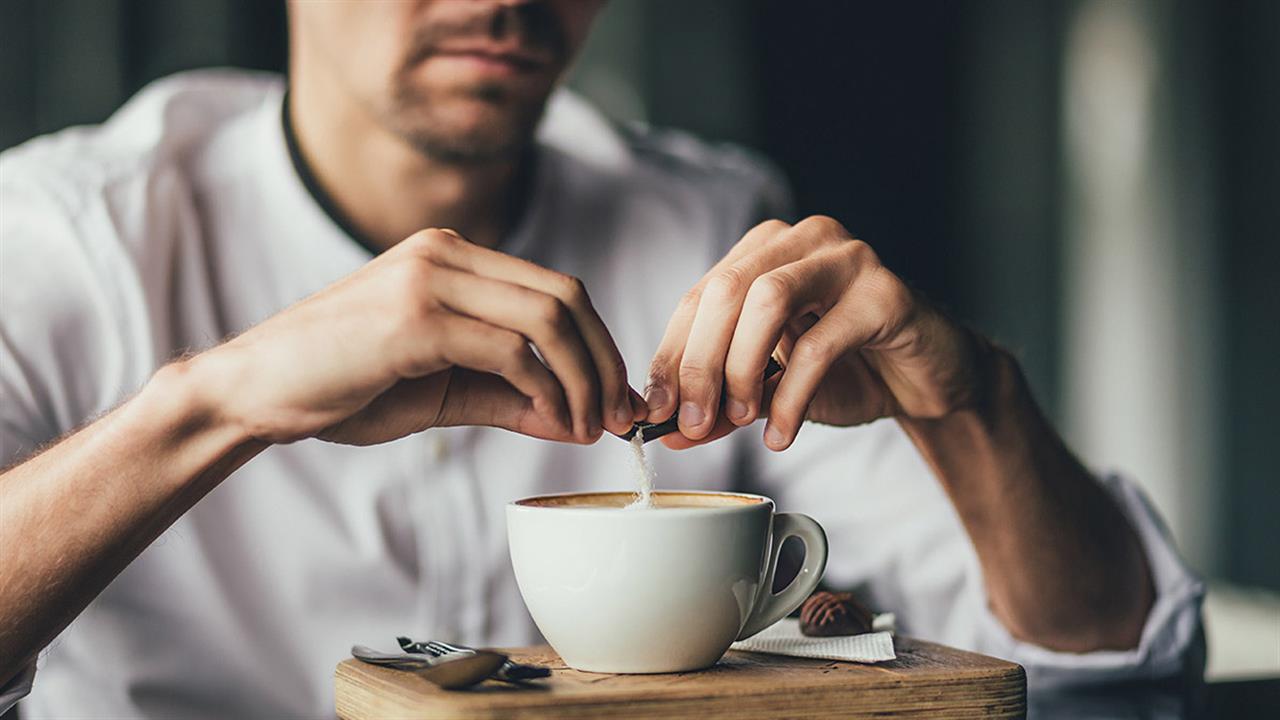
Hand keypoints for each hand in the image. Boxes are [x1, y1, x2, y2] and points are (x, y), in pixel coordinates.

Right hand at [197, 228, 644, 445]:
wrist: (252, 392)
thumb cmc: (343, 387)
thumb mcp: (443, 392)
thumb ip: (511, 397)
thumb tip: (580, 420)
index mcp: (453, 257)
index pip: (556, 289)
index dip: (600, 345)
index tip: (616, 399)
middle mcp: (445, 253)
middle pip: (565, 296)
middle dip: (604, 361)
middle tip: (618, 417)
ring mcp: (430, 278)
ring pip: (548, 318)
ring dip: (582, 379)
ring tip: (587, 427)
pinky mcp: (414, 316)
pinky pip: (509, 349)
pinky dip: (544, 389)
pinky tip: (550, 421)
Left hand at [644, 216, 984, 449]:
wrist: (926, 380)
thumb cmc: (847, 372)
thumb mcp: (771, 389)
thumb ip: (721, 403)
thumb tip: (667, 429)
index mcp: (765, 249)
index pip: (698, 296)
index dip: (671, 355)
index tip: (655, 411)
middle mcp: (803, 239)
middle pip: (725, 290)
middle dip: (699, 363)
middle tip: (693, 422)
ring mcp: (847, 258)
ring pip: (767, 299)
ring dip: (741, 368)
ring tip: (741, 419)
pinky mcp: (885, 294)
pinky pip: (820, 343)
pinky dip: (791, 396)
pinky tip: (781, 434)